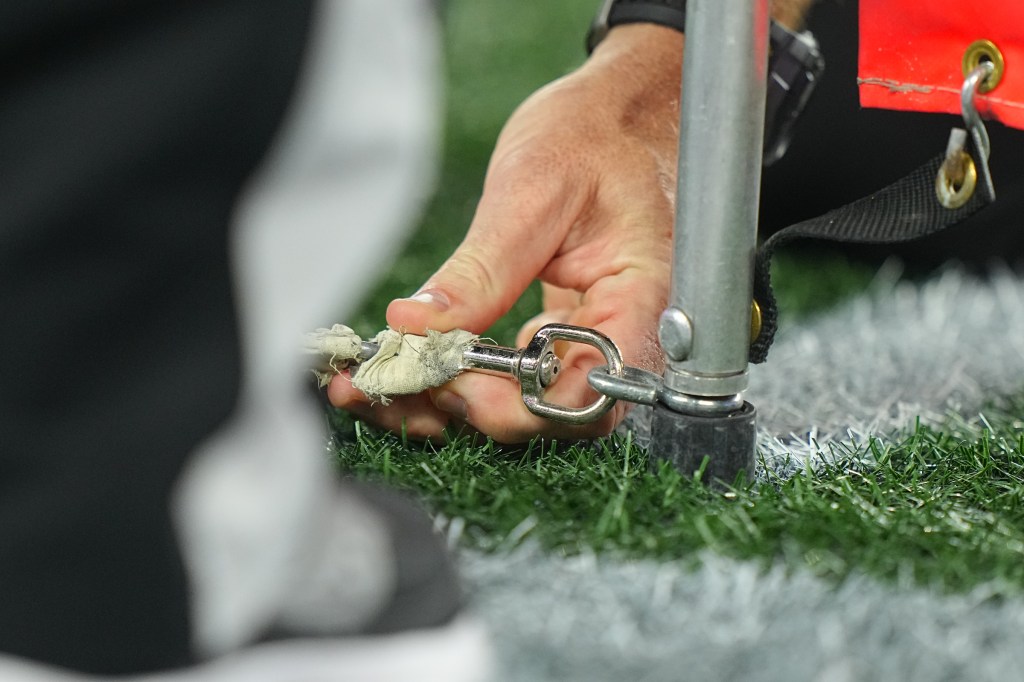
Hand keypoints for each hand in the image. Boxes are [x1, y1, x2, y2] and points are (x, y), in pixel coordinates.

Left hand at [329, 25, 683, 441]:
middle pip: (555, 412)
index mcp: (641, 297)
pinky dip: (463, 375)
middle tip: (395, 379)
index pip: (594, 389)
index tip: (450, 379)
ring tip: (377, 382)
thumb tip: (419, 325)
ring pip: (528, 404)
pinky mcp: (561, 335)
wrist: (611, 118)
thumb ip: (483, 268)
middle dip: (471, 408)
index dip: (521, 403)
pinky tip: (410, 362)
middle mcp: (624, 332)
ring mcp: (591, 337)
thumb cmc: (593, 136)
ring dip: (452, 401)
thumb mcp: (533, 189)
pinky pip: (516, 376)